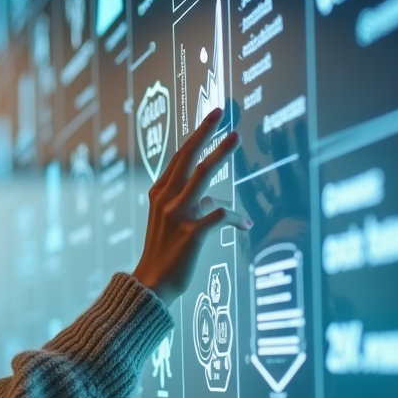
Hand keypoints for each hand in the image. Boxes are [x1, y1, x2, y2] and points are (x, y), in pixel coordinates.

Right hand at [132, 107, 252, 306]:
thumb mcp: (168, 222)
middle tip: (221, 112)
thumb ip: (188, 204)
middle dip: (205, 132)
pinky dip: (235, 218)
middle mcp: (166, 200)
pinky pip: (219, 215)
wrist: (152, 284)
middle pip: (188, 157)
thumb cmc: (163, 252)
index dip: (197, 135)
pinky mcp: (192, 234)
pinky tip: (245, 224)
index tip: (213, 117)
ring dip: (220, 154)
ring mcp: (178, 215)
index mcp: (159, 194)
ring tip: (235, 137)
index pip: (179, 158)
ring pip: (202, 177)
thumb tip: (214, 200)